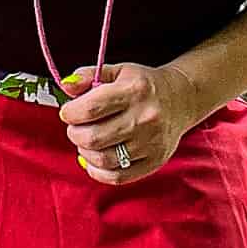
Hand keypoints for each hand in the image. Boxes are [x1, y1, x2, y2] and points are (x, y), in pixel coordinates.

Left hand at [57, 62, 197, 184]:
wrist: (180, 99)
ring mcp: (151, 143)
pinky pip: (117, 176)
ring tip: (87, 141)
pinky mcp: (154, 161)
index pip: (90, 108)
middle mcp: (145, 118)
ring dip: (85, 152)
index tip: (68, 112)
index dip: (70, 113)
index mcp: (134, 91)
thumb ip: (89, 75)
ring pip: (103, 159)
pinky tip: (95, 159)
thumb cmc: (144, 86)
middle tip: (76, 127)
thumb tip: (66, 87)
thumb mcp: (118, 71)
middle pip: (93, 137)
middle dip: (75, 133)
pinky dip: (98, 171)